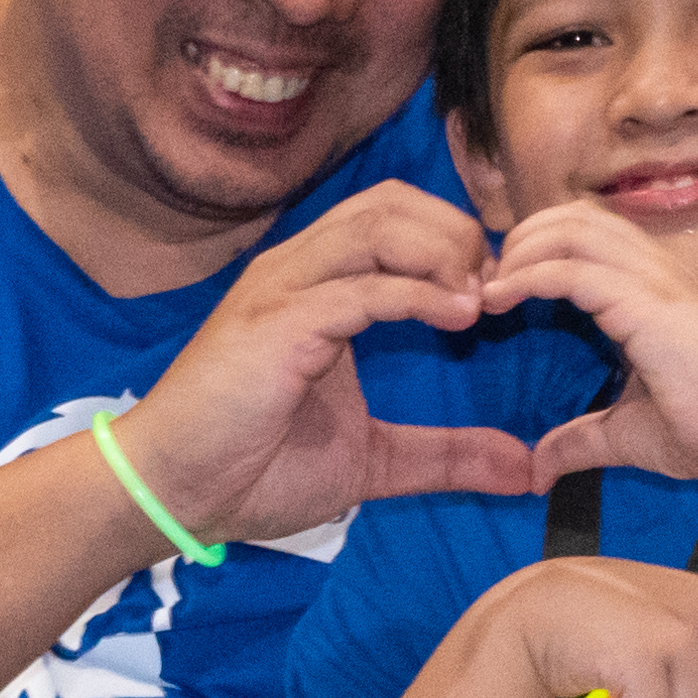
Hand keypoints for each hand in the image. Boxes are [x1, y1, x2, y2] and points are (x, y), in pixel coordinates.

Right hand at [104, 184, 539, 549]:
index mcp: (317, 286)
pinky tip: (458, 317)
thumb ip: (446, 456)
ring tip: (483, 299)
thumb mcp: (372, 462)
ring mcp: (282, 290)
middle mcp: (297, 271)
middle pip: (391, 202)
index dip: (456, 239)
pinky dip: (416, 293)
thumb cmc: (253, 469)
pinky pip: (358, 286)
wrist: (173, 495)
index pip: (394, 218)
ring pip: (375, 225)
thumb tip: (524, 470)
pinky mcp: (275, 324)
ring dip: (442, 251)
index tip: (502, 291)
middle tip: (500, 288)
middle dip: (457, 232)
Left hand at [487, 201, 697, 497]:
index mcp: (657, 288)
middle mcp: (658, 271)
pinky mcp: (648, 303)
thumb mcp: (627, 434)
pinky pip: (573, 270)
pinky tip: (501, 299)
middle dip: (523, 237)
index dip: (540, 246)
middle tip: (489, 282)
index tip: (501, 286)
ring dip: (521, 250)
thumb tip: (537, 467)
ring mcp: (656, 281)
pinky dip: (528, 276)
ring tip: (491, 288)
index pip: (590, 232)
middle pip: (576, 215)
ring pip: (572, 229)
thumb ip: (580, 440)